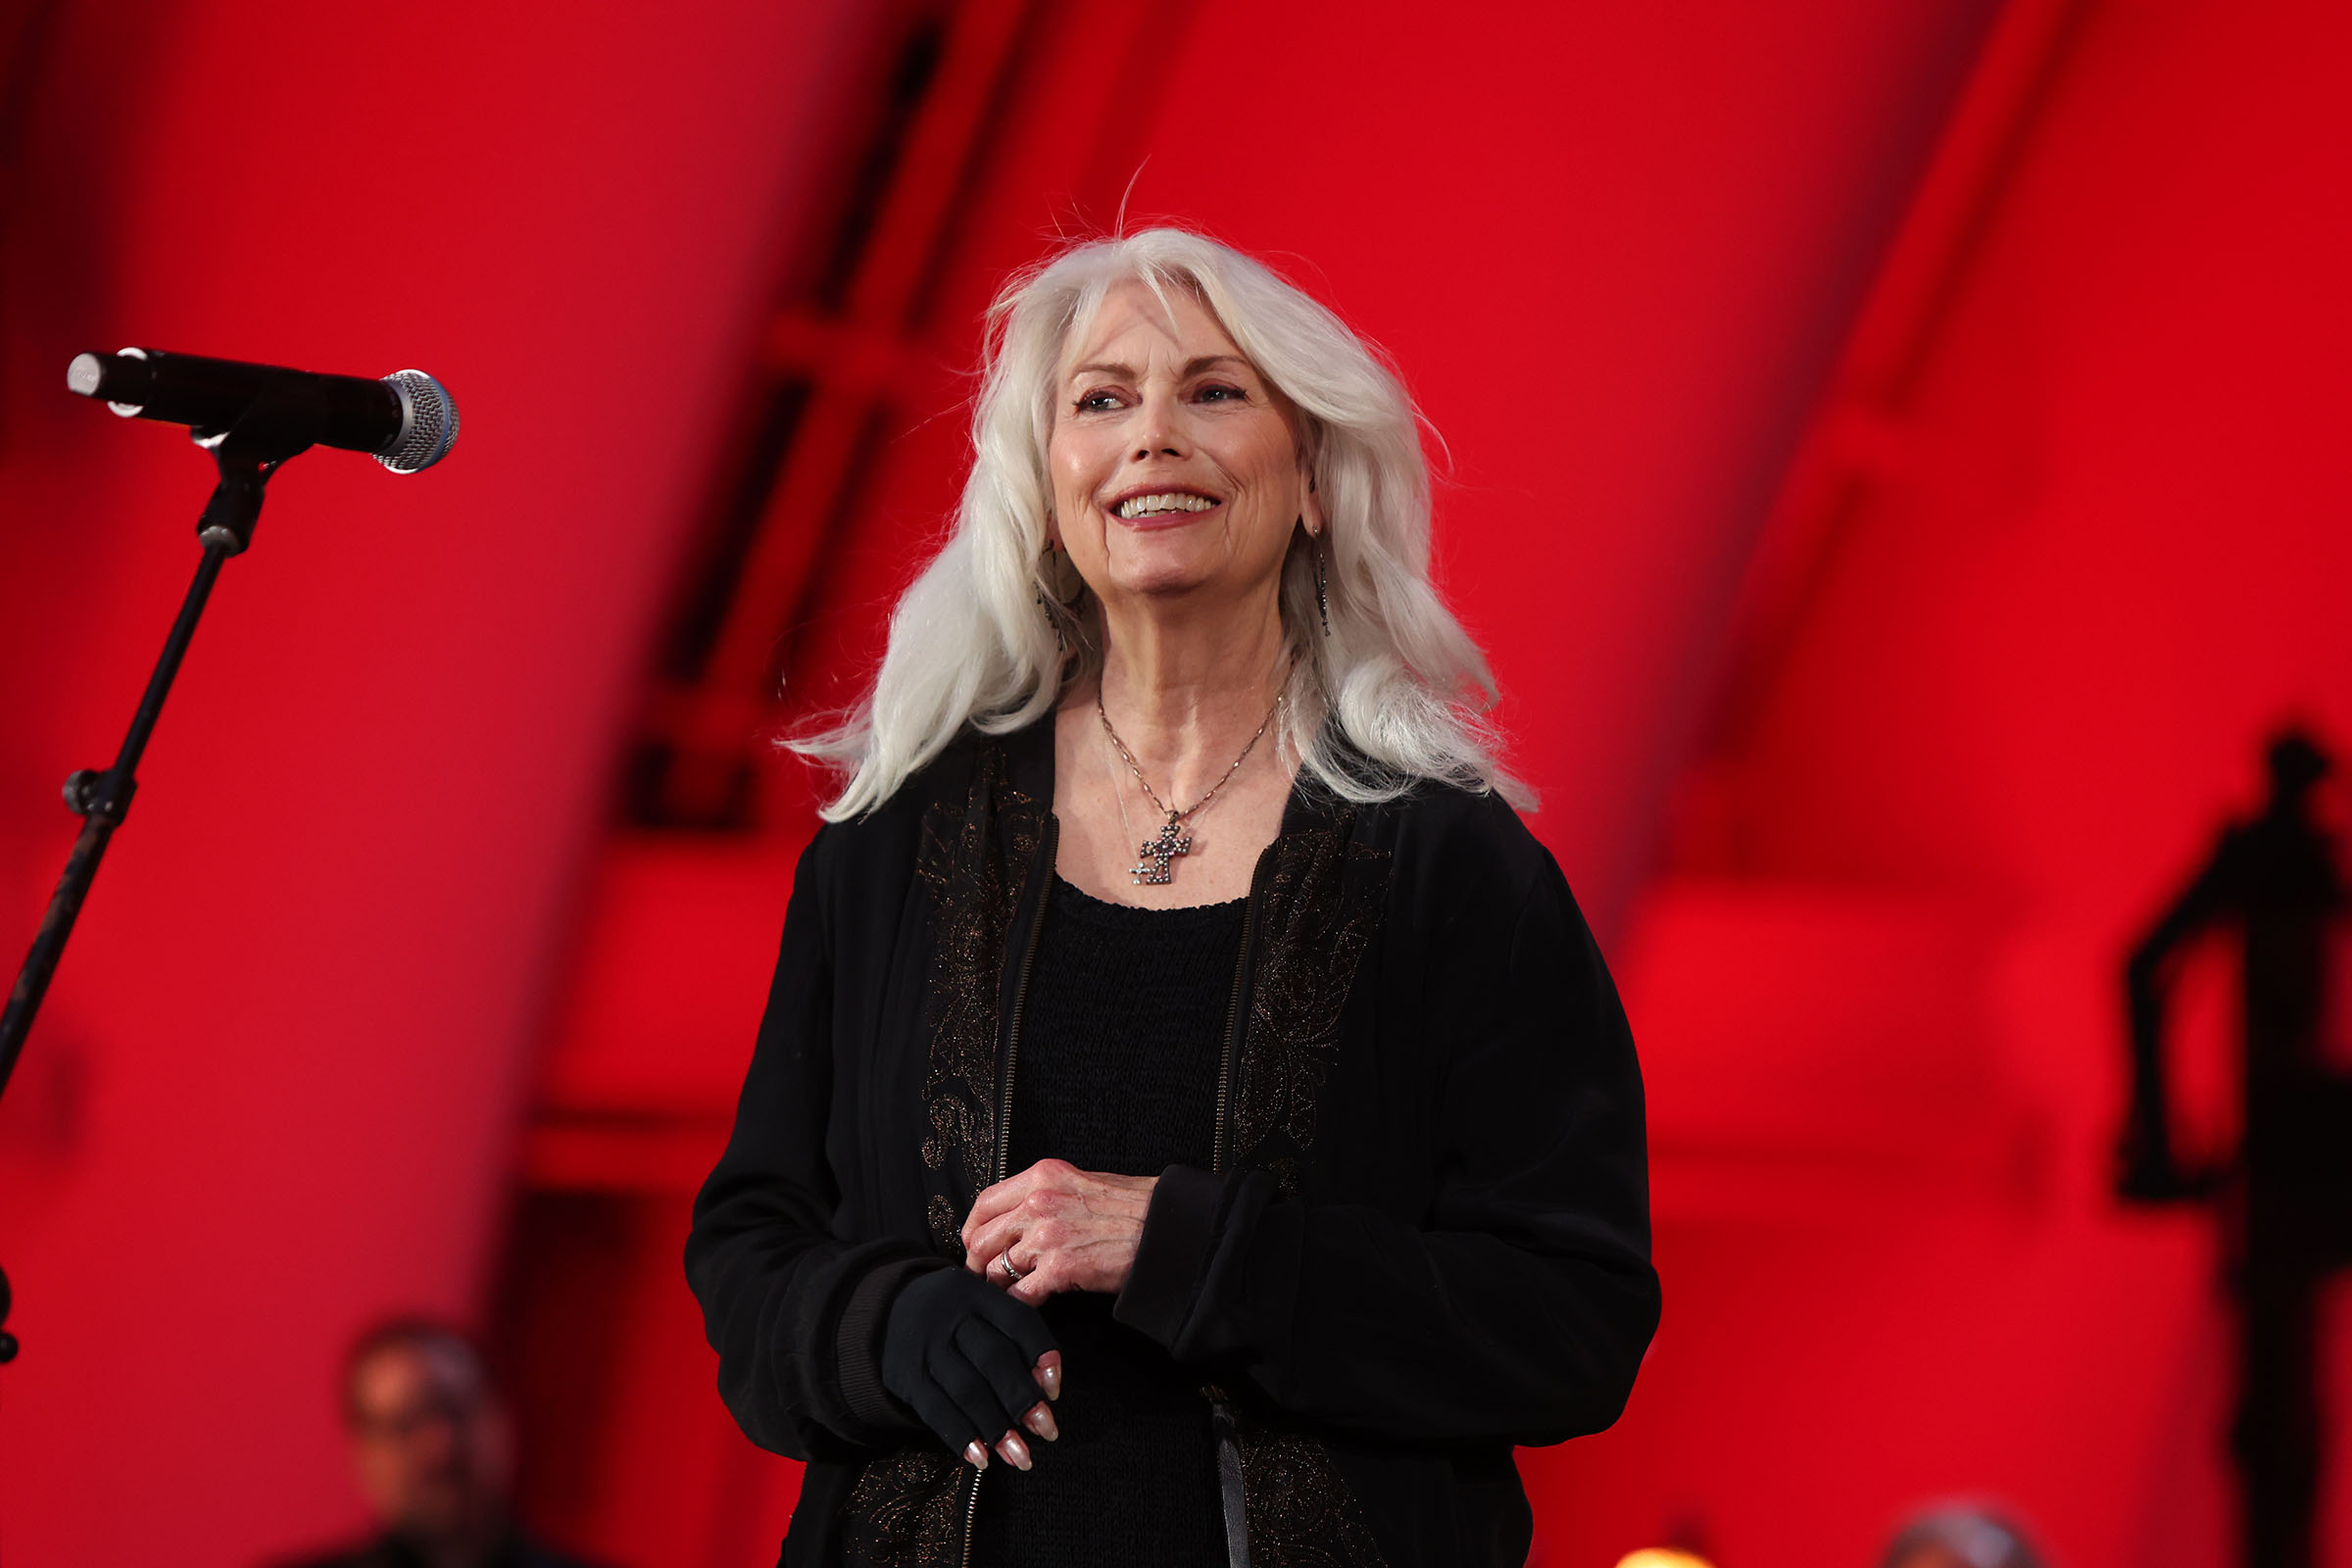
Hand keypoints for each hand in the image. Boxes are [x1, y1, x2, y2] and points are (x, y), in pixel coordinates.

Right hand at [880, 1267, 1062, 1471]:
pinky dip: (962, 1437)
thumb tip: (1046, 1388)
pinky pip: (937, 1411)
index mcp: (977, 1294)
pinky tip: (982, 1458)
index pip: (1018, 1321)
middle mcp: (950, 1317)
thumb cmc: (951, 1317)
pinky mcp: (905, 1377)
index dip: (1042, 1355)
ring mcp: (925, 1348)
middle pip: (994, 1359)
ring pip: (967, 1390)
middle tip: (1047, 1430)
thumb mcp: (978, 1306)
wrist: (883, 1313)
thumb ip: (1011, 1336)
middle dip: (1024, 1399)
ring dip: (998, 1428)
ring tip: (1022, 1456)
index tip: (1054, 1392)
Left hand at [961, 1157, 1157, 1304]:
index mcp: (1043, 1176)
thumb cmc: (1131, 1206)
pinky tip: (1030, 1303)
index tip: (973, 1244)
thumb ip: (1045, 1194)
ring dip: (999, 1285)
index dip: (972, 1229)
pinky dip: (1019, 1303)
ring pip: (996, 1268)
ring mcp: (1047, 1235)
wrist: (1165, 1227)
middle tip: (984, 1277)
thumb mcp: (1080, 1182)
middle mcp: (1039, 1201)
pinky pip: (1020, 1294)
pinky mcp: (1060, 1268)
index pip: (985, 1201)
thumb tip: (1017, 1216)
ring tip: (1009, 1292)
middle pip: (983, 1238)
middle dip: (978, 1263)